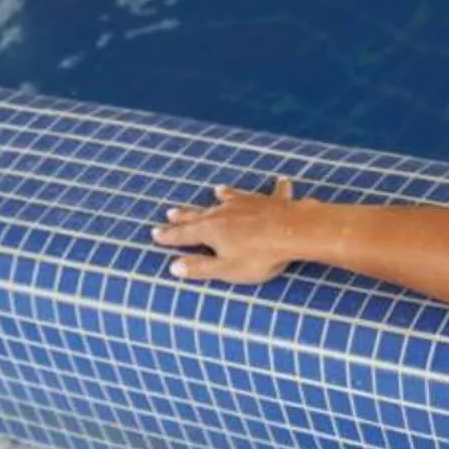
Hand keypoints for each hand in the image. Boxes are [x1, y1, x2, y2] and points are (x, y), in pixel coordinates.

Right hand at [149, 179, 310, 283]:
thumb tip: (174, 267)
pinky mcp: (271, 201)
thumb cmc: (259, 255)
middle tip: (171, 212)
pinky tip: (282, 179)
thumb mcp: (226, 269)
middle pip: (201, 214)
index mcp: (211, 230)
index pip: (184, 234)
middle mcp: (225, 212)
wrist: (293, 232)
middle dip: (186, 215)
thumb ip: (200, 268)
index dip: (169, 236)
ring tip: (217, 189)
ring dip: (224, 195)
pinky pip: (273, 193)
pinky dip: (277, 187)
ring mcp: (249, 203)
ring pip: (232, 198)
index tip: (155, 233)